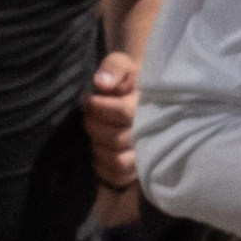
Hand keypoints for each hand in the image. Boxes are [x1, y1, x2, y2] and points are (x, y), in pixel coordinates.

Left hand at [85, 48, 140, 188]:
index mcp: (151, 106)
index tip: (87, 99)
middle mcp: (153, 133)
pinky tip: (99, 150)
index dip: (98, 107)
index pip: (124, 113)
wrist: (142, 94)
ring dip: (98, 147)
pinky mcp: (140, 170)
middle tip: (88, 115)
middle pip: (118, 140)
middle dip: (94, 126)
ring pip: (118, 161)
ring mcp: (148, 154)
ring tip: (94, 133)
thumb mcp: (122, 63)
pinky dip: (102, 166)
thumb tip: (102, 83)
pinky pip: (118, 177)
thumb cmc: (130, 79)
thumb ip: (114, 68)